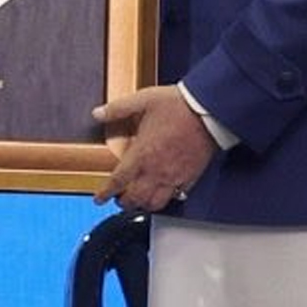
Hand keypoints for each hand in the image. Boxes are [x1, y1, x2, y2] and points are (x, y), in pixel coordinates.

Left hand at [91, 84, 216, 211]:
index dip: (105, 193)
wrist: (208, 111)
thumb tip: (97, 113)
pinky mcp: (190, 177)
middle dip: (124, 203)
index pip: (118, 181)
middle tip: (118, 201)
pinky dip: (166, 200)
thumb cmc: (177, 106)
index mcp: (141, 153)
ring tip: (138, 202)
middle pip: (135, 198)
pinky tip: (163, 195)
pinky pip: (176, 197)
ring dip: (143, 205)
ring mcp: (174, 176)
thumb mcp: (142, 101)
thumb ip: (117, 109)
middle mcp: (156, 170)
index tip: (99, 199)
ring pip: (155, 202)